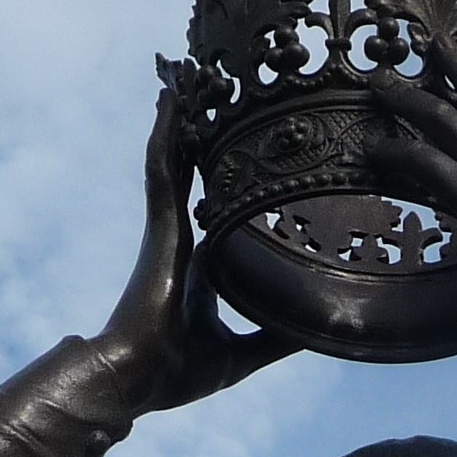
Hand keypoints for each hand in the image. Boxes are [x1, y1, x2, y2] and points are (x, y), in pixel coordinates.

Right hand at [89, 89, 298, 414]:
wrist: (137, 379)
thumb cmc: (177, 372)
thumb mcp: (243, 354)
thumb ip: (277, 339)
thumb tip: (319, 332)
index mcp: (200, 263)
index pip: (216, 209)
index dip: (227, 180)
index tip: (245, 152)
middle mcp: (181, 239)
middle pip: (192, 174)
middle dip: (198, 135)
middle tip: (209, 90)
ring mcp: (167, 231)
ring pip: (174, 161)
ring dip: (180, 120)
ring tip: (187, 77)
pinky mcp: (159, 229)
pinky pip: (162, 170)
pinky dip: (166, 135)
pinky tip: (170, 101)